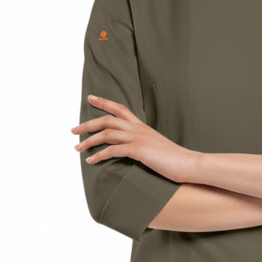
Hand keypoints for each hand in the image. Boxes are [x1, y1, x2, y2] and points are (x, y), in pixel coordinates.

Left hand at [71, 95, 196, 182]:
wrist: (189, 163)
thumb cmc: (174, 159)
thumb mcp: (156, 146)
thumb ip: (144, 142)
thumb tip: (133, 147)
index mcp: (142, 126)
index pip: (120, 108)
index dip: (104, 102)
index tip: (90, 98)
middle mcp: (138, 129)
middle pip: (107, 120)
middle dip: (87, 124)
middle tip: (73, 130)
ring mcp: (138, 138)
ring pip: (106, 134)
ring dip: (88, 141)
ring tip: (77, 148)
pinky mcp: (139, 150)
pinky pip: (113, 150)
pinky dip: (99, 155)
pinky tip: (91, 161)